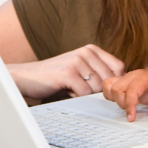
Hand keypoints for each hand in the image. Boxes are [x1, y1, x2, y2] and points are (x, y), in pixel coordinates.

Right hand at [8, 44, 124, 99]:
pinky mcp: (68, 73)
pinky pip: (85, 93)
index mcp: (91, 49)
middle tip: (85, 94)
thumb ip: (97, 73)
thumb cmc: (55, 77)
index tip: (106, 92)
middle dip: (100, 91)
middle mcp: (86, 52)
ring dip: (87, 95)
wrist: (27, 77)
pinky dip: (77, 98)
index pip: (119, 67)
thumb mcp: (80, 70)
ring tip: (73, 91)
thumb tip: (120, 87)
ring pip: (98, 88)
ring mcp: (77, 61)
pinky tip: (67, 92)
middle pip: (110, 79)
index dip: (115, 82)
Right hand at [103, 69, 147, 121]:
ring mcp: (125, 78)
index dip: (130, 105)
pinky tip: (119, 101)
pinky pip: (107, 85)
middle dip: (122, 103)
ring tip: (125, 105)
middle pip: (116, 89)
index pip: (131, 91)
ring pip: (109, 86)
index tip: (131, 118)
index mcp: (143, 77)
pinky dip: (109, 94)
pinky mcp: (120, 81)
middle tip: (131, 111)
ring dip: (114, 99)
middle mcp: (131, 76)